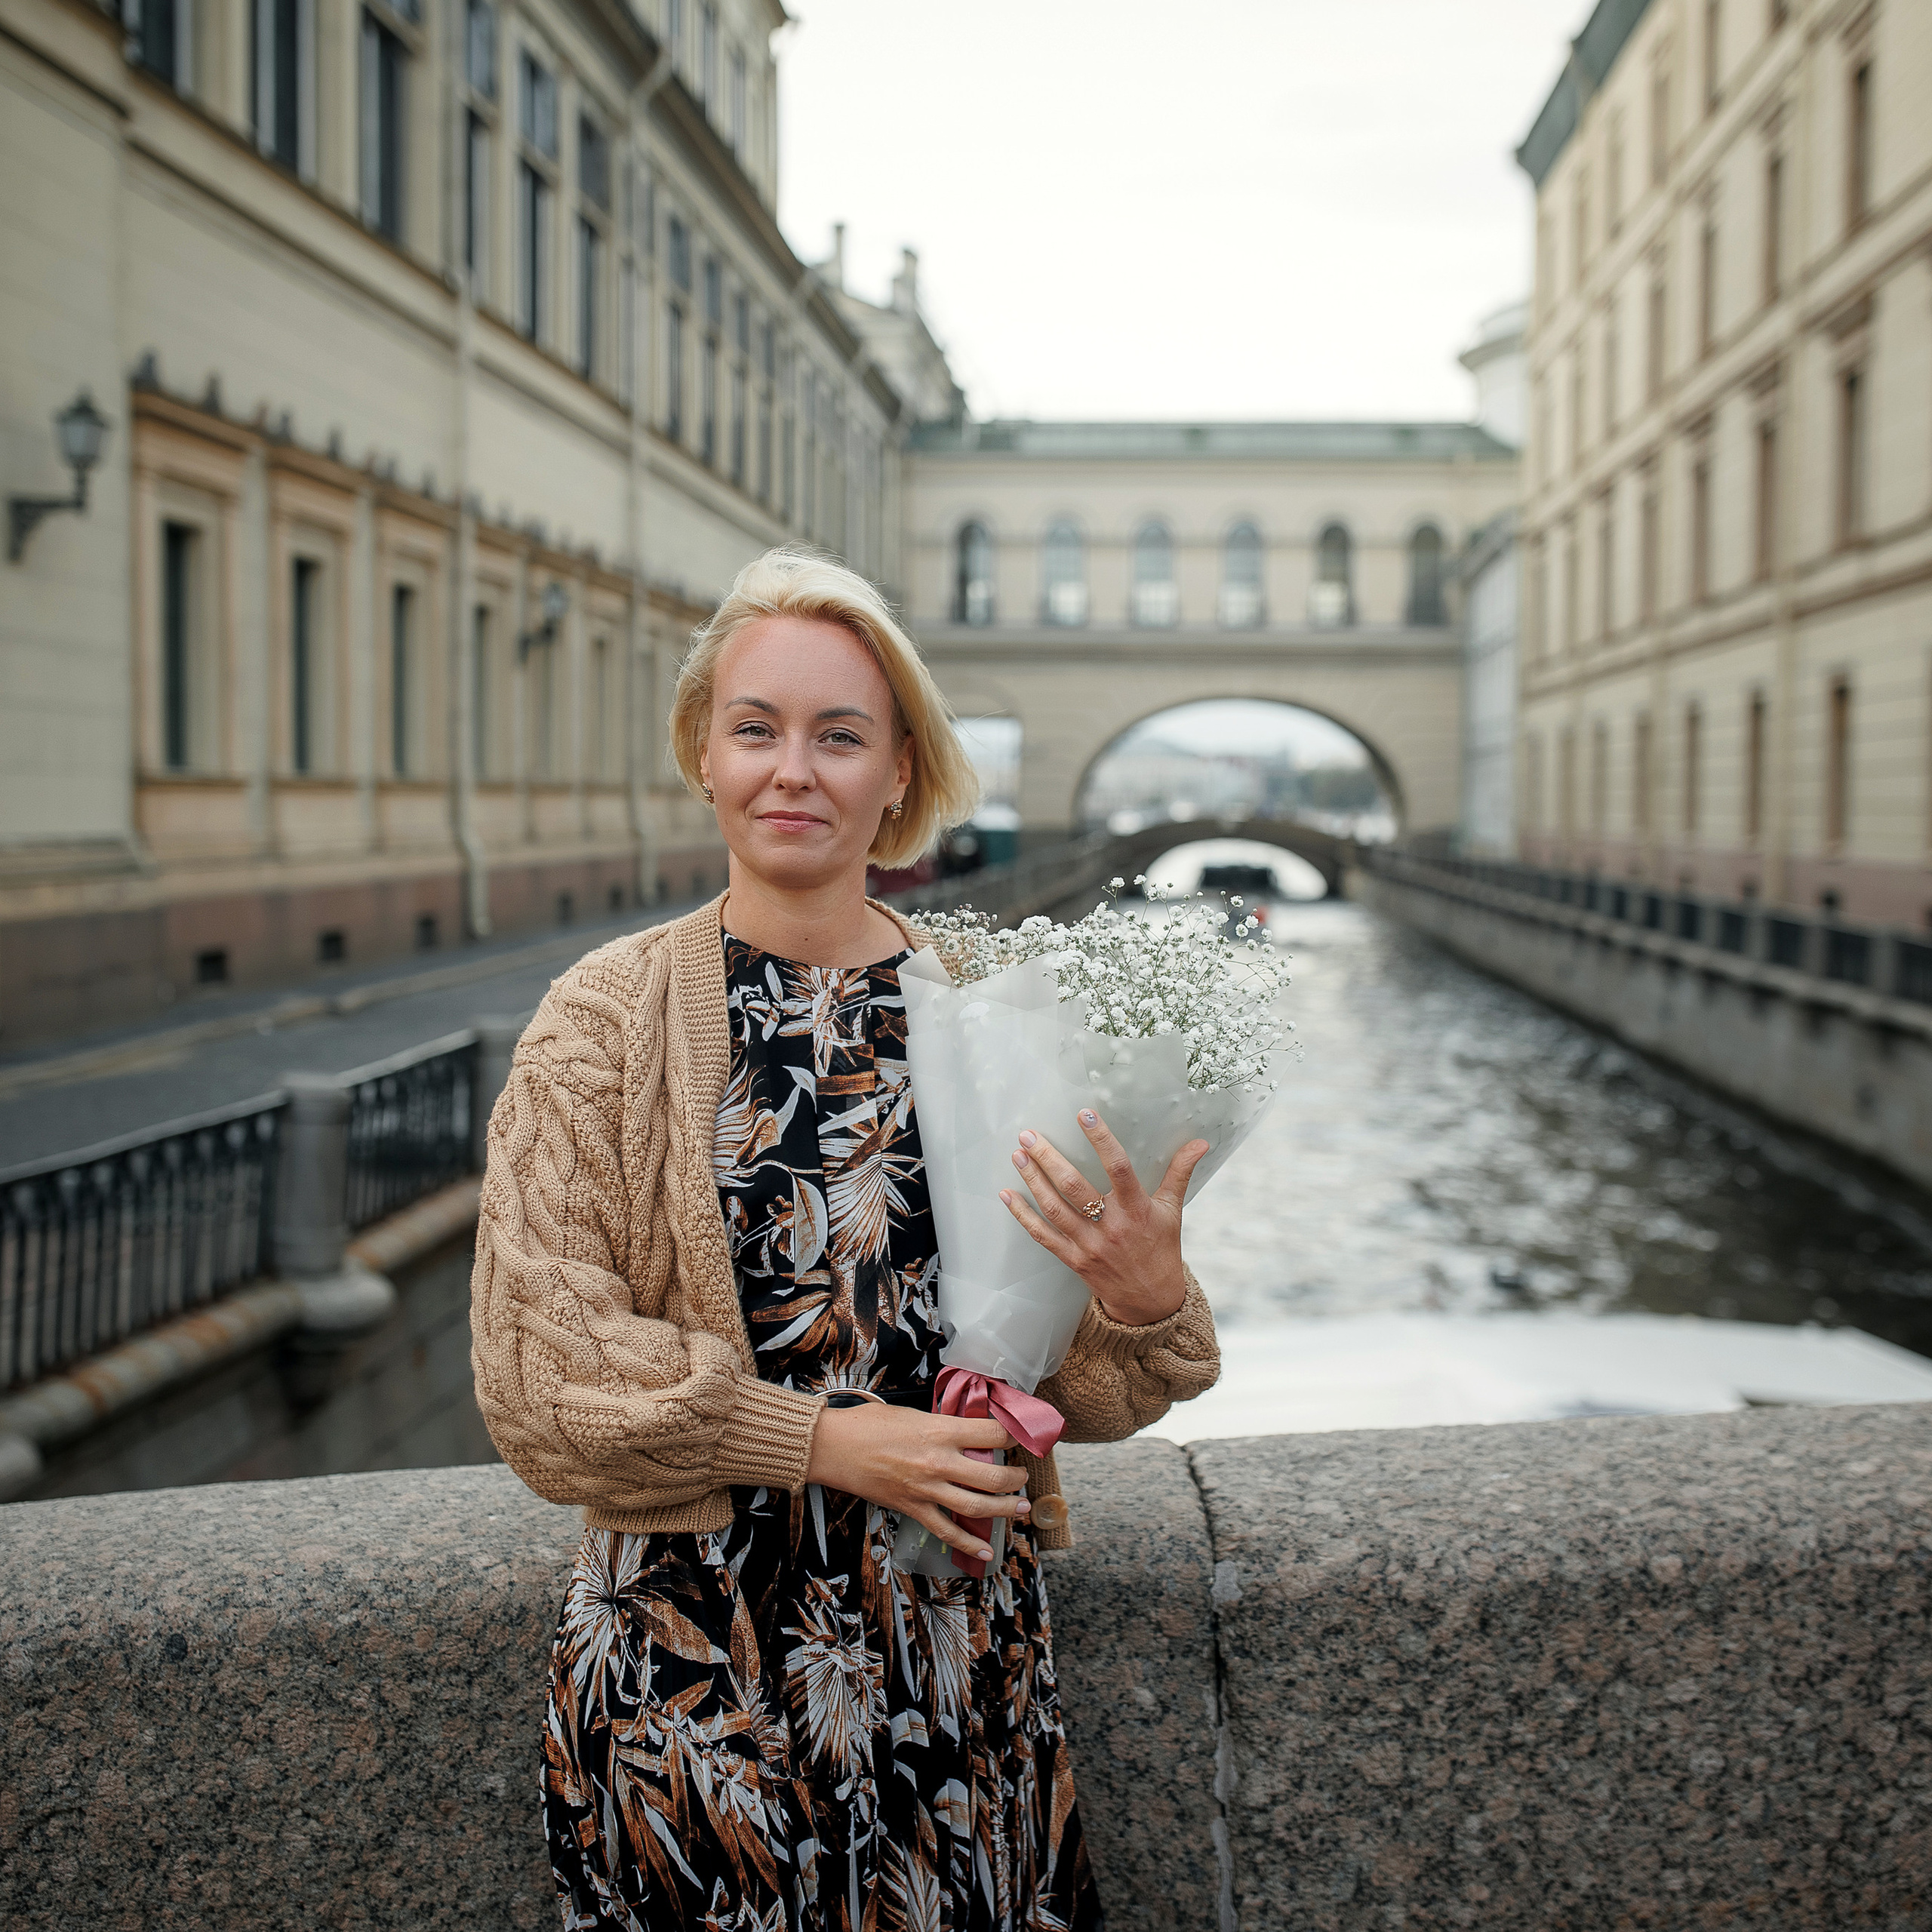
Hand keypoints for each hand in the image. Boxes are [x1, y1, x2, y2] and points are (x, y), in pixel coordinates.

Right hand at [805, 1401, 1027, 1562]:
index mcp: (940, 1431)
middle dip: (1016, 1478)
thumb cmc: (868, 1424)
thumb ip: (942, 1424)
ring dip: (1005, 1508)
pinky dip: (969, 1544)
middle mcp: (939, 1462)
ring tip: (1020, 1506)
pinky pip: (947, 1531)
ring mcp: (927, 1489)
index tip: (1021, 1437)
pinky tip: (986, 1550)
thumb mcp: (913, 1414)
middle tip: (1022, 1476)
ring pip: (978, 1506)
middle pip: (993, 1475)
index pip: (992, 1434)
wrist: (833, 1447)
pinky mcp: (913, 1509)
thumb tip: (967, 1431)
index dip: (1014, 1435)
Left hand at [1001, 1110, 1207, 1326]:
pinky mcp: (1073, 1260)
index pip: (1119, 1167)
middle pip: (1075, 1187)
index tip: (1084, 1114)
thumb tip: (1200, 1141)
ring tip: (1018, 1155)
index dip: (1101, 1140)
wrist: (1151, 1302)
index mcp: (1137, 1209)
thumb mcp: (1173, 1210)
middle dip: (1049, 1159)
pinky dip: (1022, 1215)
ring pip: (1054, 1209)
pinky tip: (1007, 1195)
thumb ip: (1180, 1172)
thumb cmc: (1161, 1248)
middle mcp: (1111, 1226)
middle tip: (1029, 1135)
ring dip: (1033, 1180)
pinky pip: (1043, 1235)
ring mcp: (1089, 1245)